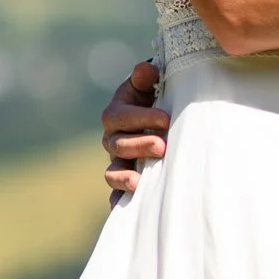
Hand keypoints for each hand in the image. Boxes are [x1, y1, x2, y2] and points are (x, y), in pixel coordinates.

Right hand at [100, 61, 169, 201]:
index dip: (141, 117)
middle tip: (162, 146)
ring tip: (140, 183)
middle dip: (139, 146)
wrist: (160, 114)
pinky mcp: (125, 178)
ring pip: (112, 171)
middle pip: (118, 145)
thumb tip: (145, 69)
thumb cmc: (157, 96)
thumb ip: (146, 76)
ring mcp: (117, 161)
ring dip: (124, 177)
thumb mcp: (151, 83)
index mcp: (116, 113)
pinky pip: (117, 192)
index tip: (165, 119)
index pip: (121, 116)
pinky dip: (119, 200)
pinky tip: (127, 208)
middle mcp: (112, 138)